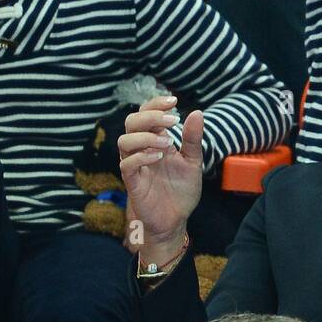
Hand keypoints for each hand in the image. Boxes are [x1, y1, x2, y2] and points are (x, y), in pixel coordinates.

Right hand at [119, 96, 203, 253]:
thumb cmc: (181, 190)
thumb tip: (197, 112)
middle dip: (150, 117)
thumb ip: (192, 139)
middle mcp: (142, 150)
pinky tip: (159, 156)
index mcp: (156, 141)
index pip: (146, 114)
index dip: (155, 104)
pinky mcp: (132, 182)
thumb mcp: (193, 161)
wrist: (175, 219)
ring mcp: (136, 165)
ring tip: (167, 143)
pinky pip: (126, 164)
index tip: (174, 101)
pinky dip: (141, 156)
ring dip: (145, 136)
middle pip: (131, 122)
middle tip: (172, 121)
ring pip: (123, 141)